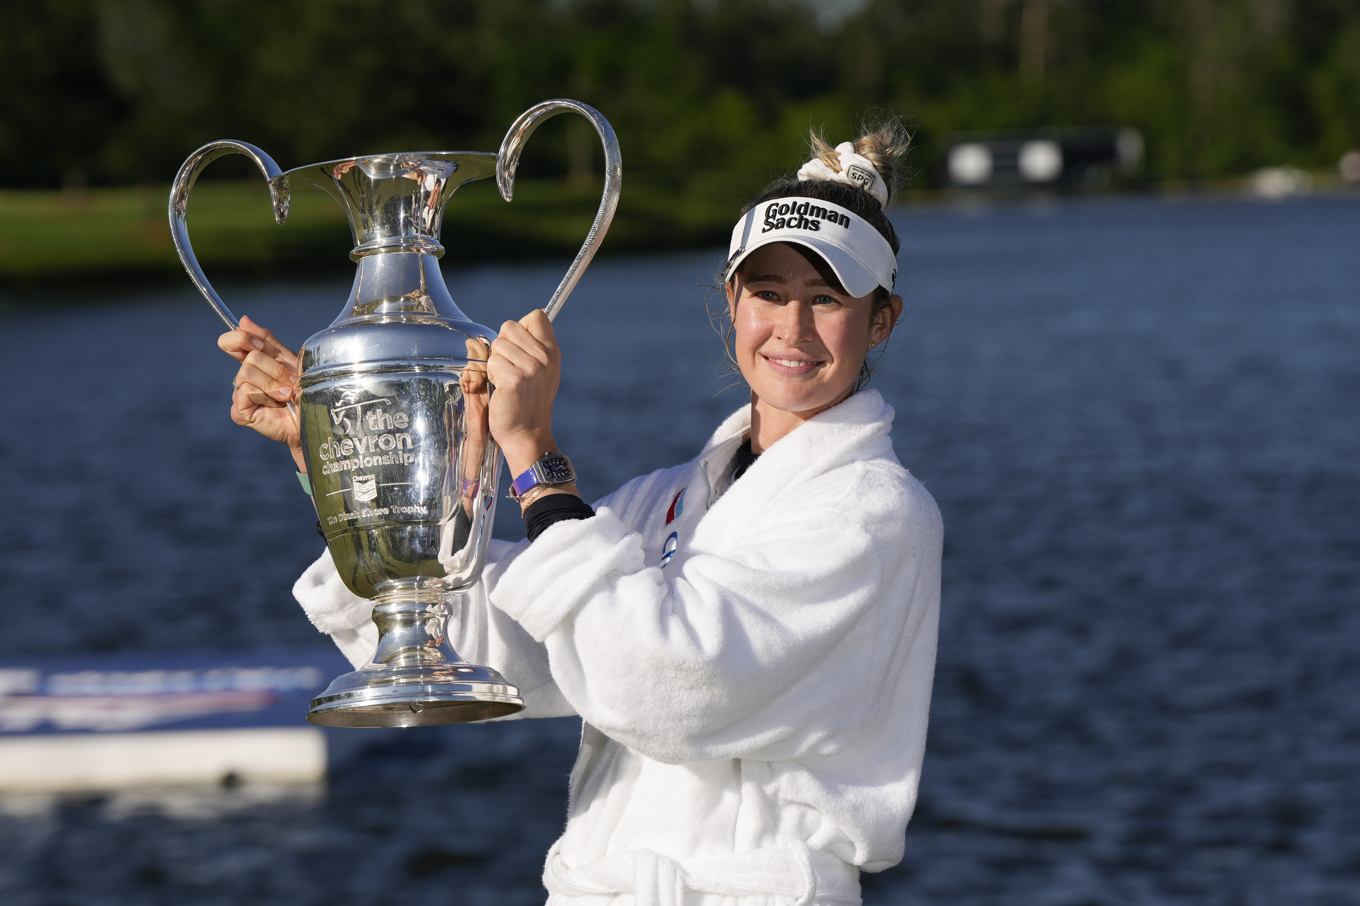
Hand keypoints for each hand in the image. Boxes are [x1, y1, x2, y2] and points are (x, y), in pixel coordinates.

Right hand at [217, 315, 304, 470]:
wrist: (314, 419)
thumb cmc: (305, 391)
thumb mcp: (289, 360)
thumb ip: (267, 341)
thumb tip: (243, 320)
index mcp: (254, 362)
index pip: (231, 341)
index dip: (241, 338)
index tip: (259, 344)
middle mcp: (244, 377)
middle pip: (249, 357)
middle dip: (275, 369)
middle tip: (291, 383)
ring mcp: (240, 395)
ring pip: (246, 372)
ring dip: (273, 383)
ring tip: (287, 395)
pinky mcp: (239, 411)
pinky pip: (245, 391)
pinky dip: (266, 396)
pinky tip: (277, 405)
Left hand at [486, 309, 560, 476]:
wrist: (527, 434)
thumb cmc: (529, 402)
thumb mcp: (543, 370)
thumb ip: (536, 346)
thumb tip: (529, 317)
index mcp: (553, 351)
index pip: (537, 316)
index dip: (522, 327)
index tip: (520, 348)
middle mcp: (545, 357)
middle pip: (510, 326)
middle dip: (503, 345)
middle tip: (510, 368)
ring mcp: (530, 367)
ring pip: (498, 344)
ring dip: (495, 362)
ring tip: (506, 380)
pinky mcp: (513, 379)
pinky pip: (491, 361)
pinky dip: (491, 374)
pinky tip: (501, 388)